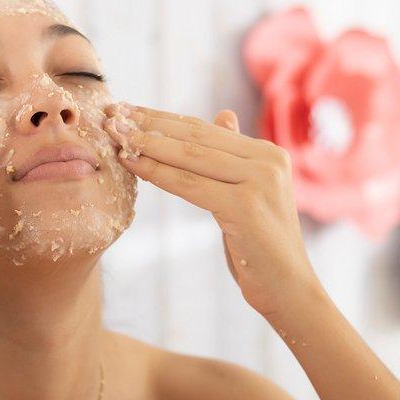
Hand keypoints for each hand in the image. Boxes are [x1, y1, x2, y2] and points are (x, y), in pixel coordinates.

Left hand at [103, 103, 322, 323]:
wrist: (289, 290)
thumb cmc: (262, 247)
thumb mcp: (250, 194)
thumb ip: (236, 157)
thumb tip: (223, 115)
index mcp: (270, 154)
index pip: (205, 130)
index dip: (163, 118)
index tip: (127, 109)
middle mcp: (268, 160)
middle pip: (195, 137)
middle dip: (149, 123)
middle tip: (110, 112)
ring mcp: (260, 181)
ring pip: (190, 157)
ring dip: (146, 143)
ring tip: (113, 132)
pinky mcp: (245, 206)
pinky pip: (189, 185)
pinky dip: (156, 172)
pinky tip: (130, 162)